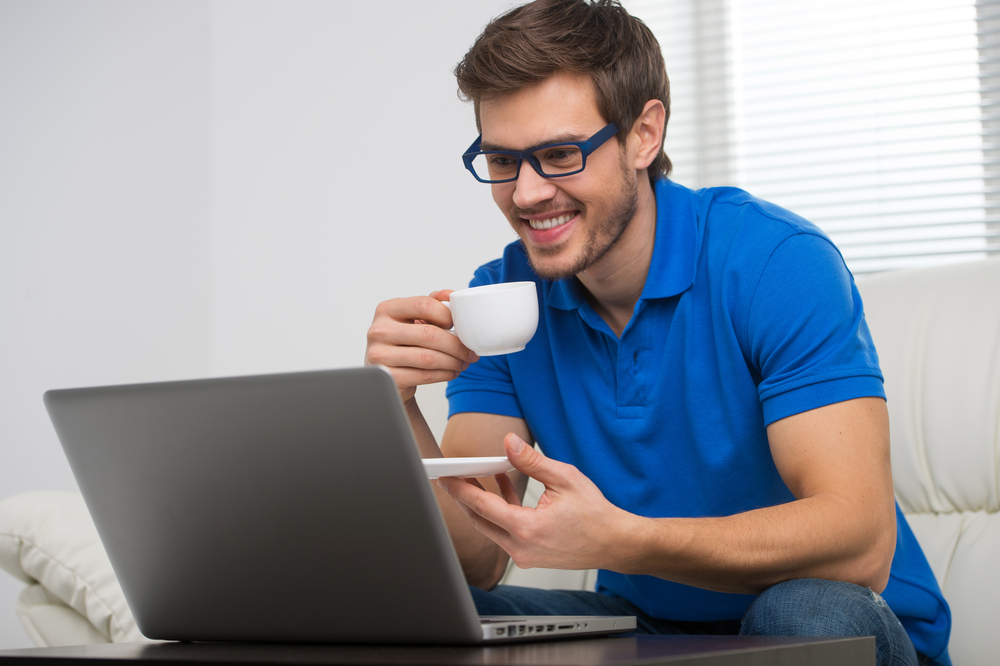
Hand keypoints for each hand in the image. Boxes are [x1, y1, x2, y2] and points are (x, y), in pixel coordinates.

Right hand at [365, 290, 478, 402]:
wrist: (387, 376)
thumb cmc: (402, 344)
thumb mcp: (411, 319)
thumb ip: (430, 303)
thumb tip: (450, 294)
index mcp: (387, 310)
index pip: (423, 305)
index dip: (447, 314)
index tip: (459, 325)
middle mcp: (379, 330)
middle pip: (429, 334)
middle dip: (457, 345)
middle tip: (470, 351)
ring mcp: (381, 355)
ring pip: (428, 357)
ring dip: (453, 361)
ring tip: (463, 362)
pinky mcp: (389, 377)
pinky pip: (425, 375)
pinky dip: (444, 374)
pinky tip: (452, 371)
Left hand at [437, 433, 633, 571]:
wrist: (615, 544)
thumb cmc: (596, 515)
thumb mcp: (565, 478)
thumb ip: (532, 461)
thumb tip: (509, 443)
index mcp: (527, 529)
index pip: (481, 507)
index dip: (460, 489)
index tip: (445, 477)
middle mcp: (521, 547)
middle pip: (479, 520)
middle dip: (463, 497)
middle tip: (451, 476)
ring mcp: (525, 555)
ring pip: (491, 528)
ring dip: (482, 504)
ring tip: (473, 478)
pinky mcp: (530, 555)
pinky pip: (505, 532)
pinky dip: (500, 511)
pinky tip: (503, 488)